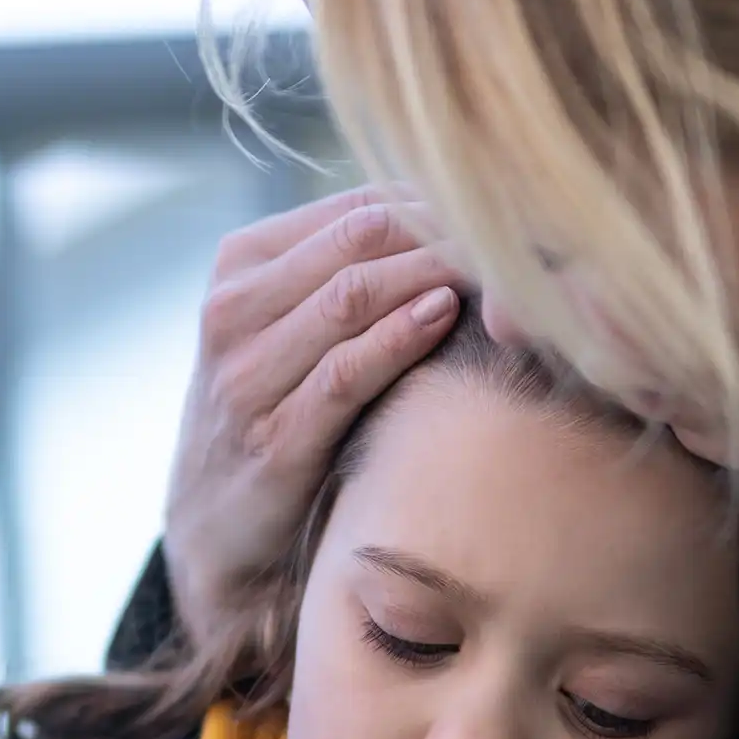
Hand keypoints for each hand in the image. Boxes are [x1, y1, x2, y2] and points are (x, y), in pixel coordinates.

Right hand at [165, 187, 464, 647]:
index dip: (437, 203)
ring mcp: (245, 376)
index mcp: (239, 266)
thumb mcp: (289, 329)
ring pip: (352, 296)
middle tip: (517, 241)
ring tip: (495, 273)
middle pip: (359, 241)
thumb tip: (453, 218)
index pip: (355, 207)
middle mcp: (232, 310)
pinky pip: (346, 372)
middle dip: (445, 234)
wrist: (220, 534)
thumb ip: (346, 274)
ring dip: (434, 277)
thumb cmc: (275, 415)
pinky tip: (446, 318)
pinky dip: (401, 338)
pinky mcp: (273, 439)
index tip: (505, 218)